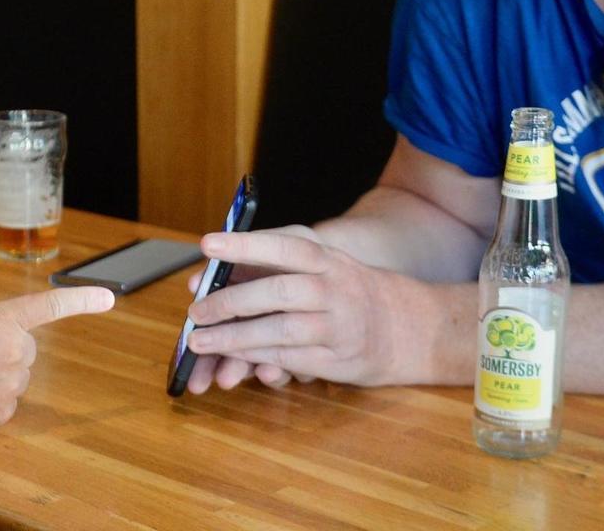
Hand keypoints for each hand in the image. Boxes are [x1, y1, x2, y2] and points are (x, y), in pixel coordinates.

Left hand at [182, 227, 435, 390]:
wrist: (409, 327)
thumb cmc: (350, 291)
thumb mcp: (326, 266)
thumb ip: (279, 268)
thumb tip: (216, 273)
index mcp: (328, 259)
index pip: (284, 247)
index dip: (245, 244)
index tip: (207, 244)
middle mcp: (335, 289)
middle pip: (277, 292)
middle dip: (230, 302)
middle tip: (195, 311)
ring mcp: (338, 326)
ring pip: (279, 331)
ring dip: (234, 338)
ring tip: (200, 341)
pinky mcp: (338, 359)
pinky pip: (289, 358)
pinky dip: (256, 357)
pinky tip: (231, 356)